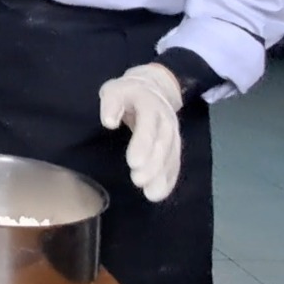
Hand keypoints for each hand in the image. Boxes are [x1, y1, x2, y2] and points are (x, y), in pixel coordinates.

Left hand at [98, 64, 183, 201]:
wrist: (152, 89)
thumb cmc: (126, 93)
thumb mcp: (114, 90)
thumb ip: (111, 103)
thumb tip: (109, 122)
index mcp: (149, 103)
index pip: (148, 123)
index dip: (143, 143)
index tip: (133, 163)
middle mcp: (165, 119)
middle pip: (162, 143)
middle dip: (153, 164)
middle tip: (138, 181)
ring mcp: (172, 132)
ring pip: (171, 155)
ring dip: (162, 175)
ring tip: (151, 194)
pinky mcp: (174, 145)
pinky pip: (174, 162)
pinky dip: (169, 178)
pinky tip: (159, 193)